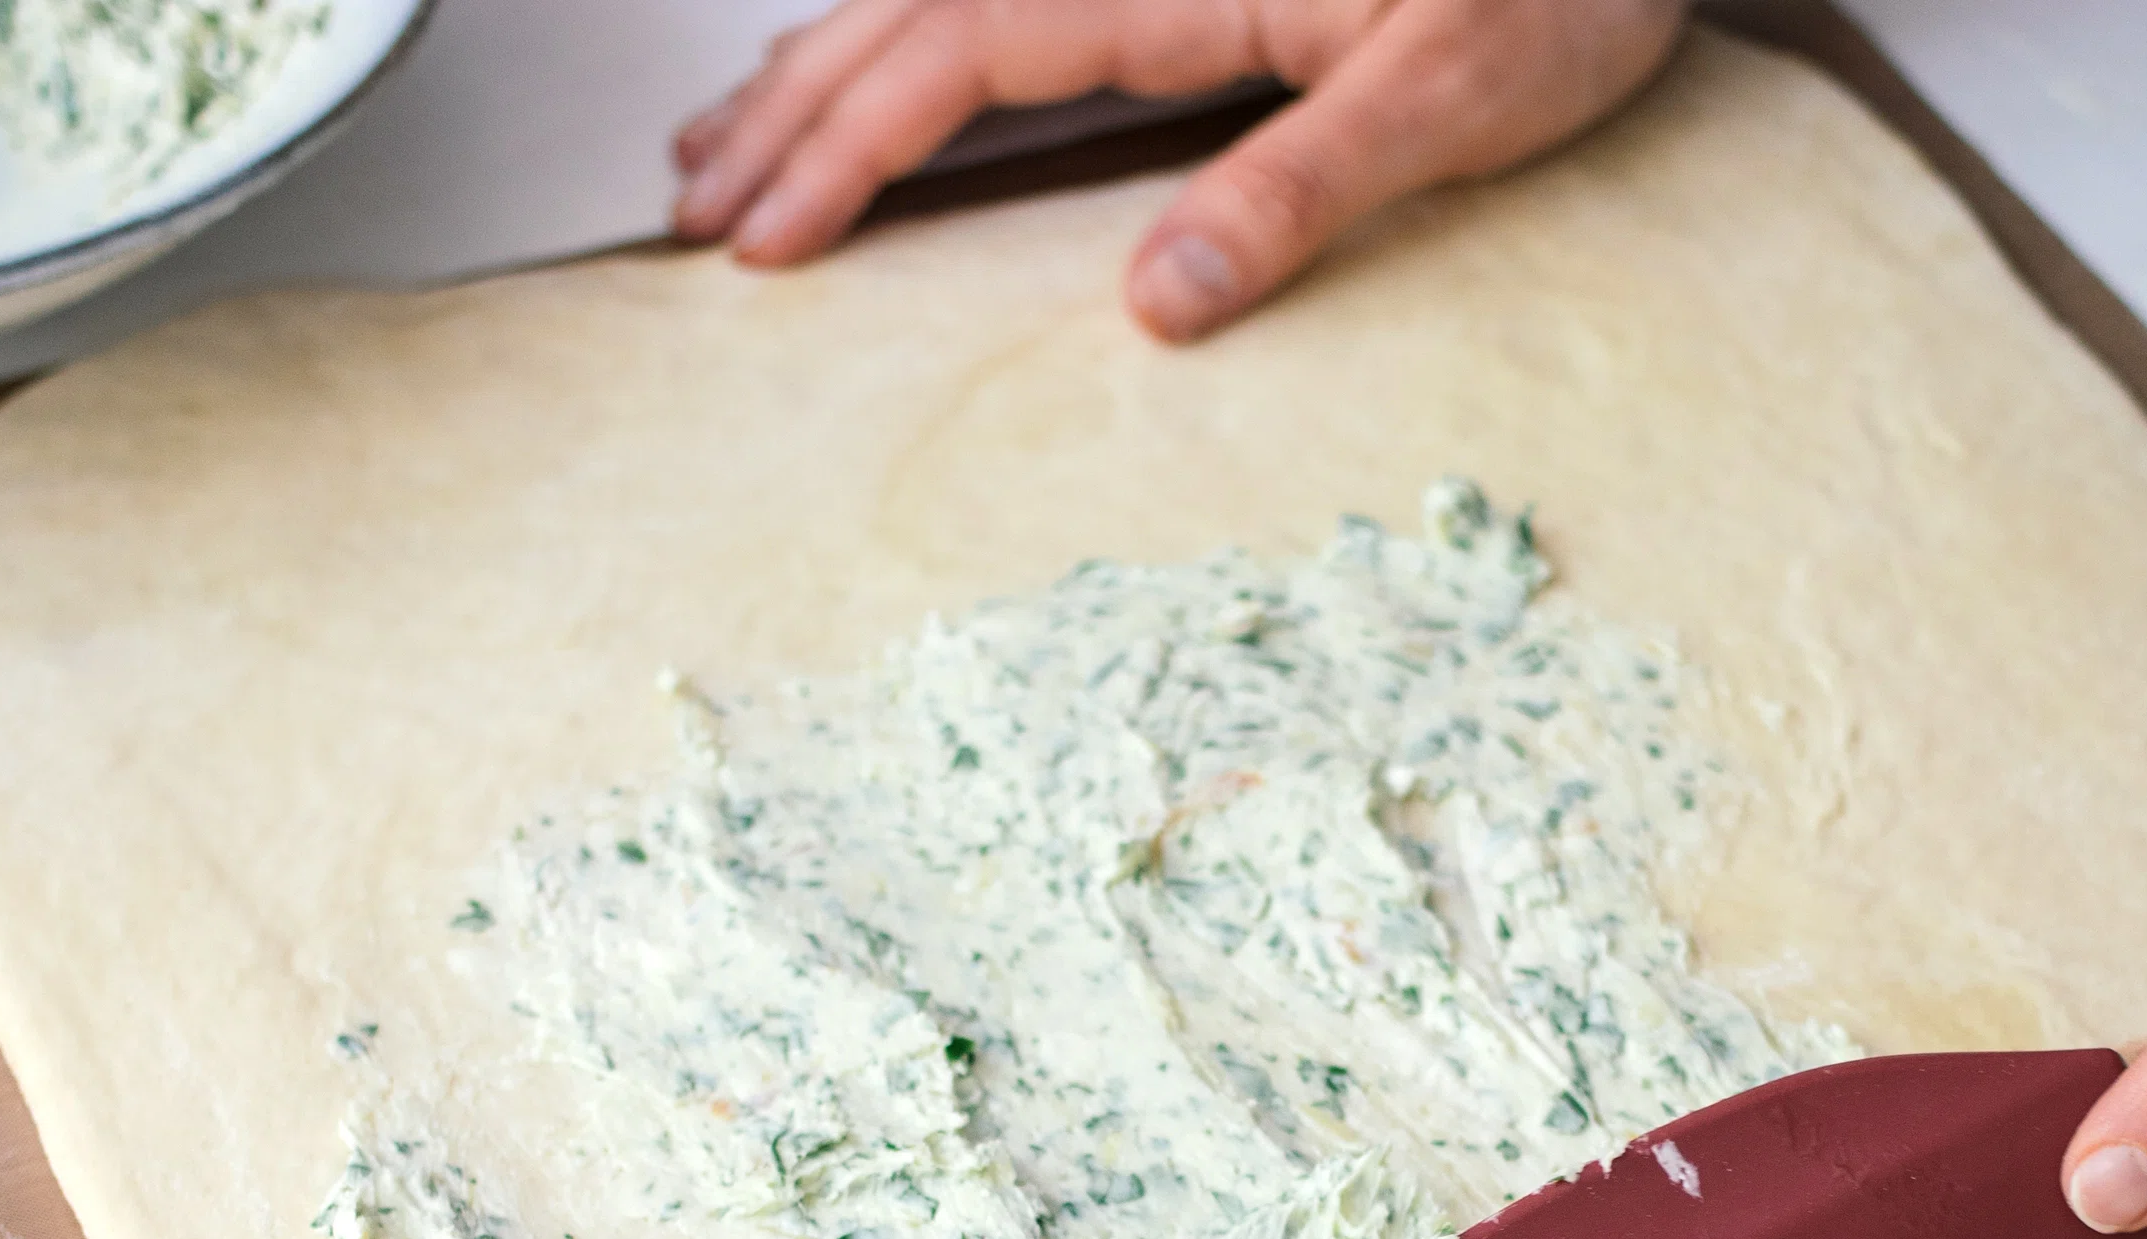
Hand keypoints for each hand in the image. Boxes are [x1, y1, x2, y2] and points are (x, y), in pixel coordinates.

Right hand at [672, 0, 1688, 341]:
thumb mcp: (1457, 98)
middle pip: (910, 10)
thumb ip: (1302, 188)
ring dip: (822, 64)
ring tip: (725, 141)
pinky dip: (911, 33)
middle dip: (788, 109)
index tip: (757, 238)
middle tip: (689, 211)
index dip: (843, 147)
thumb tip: (1156, 301)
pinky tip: (878, 68)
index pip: (958, 56)